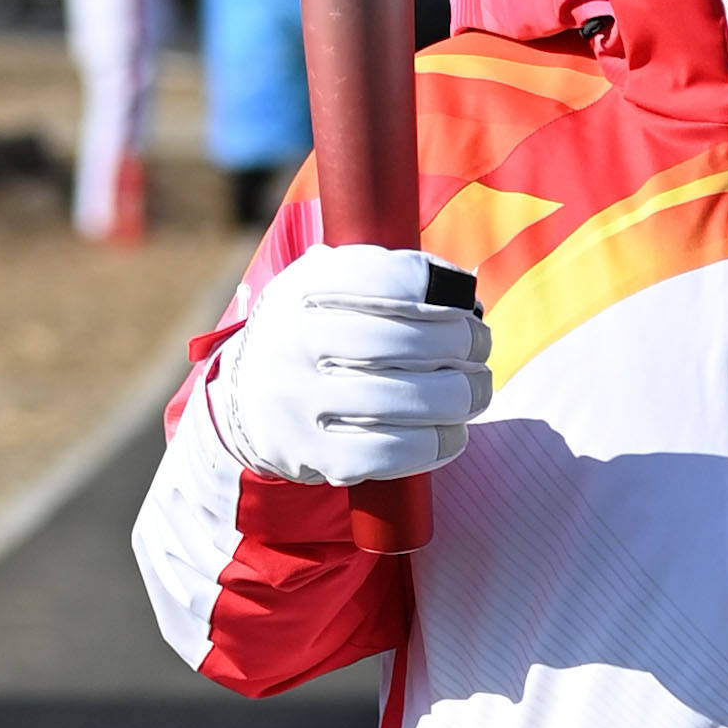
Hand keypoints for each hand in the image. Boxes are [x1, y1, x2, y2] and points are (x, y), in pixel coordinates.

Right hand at [217, 243, 491, 484]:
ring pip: (406, 400)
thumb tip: (458, 288)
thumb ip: (383, 274)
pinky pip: (390, 453)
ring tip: (477, 391)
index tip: (465, 304)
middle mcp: (295, 340)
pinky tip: (452, 434)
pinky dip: (435, 444)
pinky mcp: (312, 453)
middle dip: (462, 344)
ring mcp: (300, 400)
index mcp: (303, 289)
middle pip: (405, 343)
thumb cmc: (314, 336)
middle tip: (481, 347)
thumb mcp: (327, 286)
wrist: (246, 402)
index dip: (440, 291)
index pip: (389, 279)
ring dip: (461, 396)